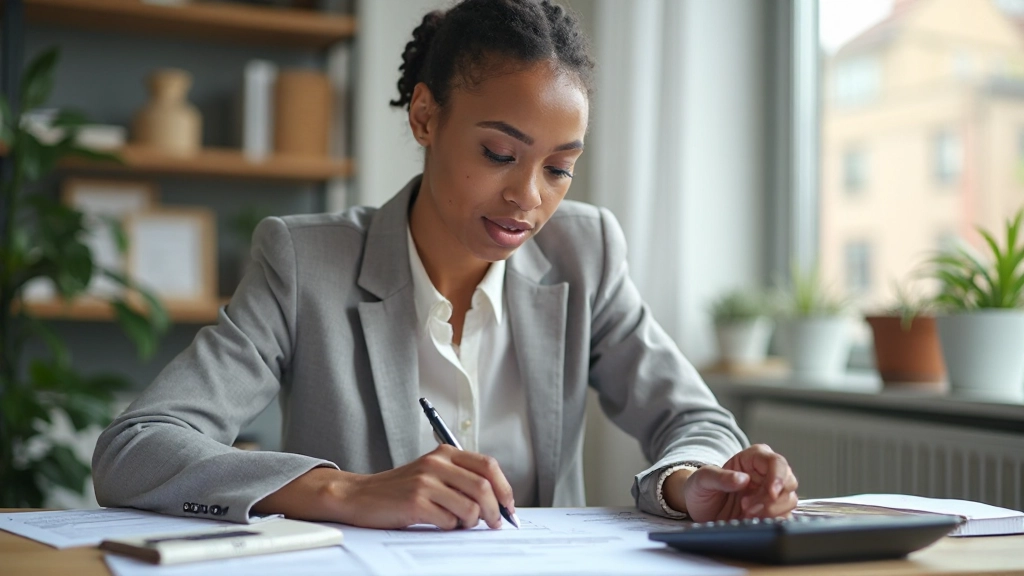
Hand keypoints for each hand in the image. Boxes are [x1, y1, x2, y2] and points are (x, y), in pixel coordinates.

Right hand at [253, 445, 515, 529]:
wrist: (361, 496)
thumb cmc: (399, 489)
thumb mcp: (431, 473)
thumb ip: (460, 479)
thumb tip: (495, 501)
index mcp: (444, 453)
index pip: (488, 465)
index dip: (504, 488)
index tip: (508, 506)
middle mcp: (436, 463)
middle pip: (483, 487)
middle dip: (494, 510)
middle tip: (494, 523)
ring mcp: (425, 482)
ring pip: (469, 507)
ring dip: (471, 522)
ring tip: (460, 524)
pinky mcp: (415, 502)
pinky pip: (448, 520)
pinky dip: (450, 527)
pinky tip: (440, 523)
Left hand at [663, 444, 797, 522]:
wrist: (698, 510)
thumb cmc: (700, 489)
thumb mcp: (702, 479)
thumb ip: (719, 477)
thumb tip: (742, 479)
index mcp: (752, 458)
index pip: (776, 462)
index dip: (777, 476)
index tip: (770, 492)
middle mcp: (765, 473)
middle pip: (788, 481)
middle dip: (772, 498)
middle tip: (747, 507)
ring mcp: (770, 492)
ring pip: (789, 499)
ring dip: (771, 510)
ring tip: (746, 514)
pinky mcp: (771, 510)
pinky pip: (785, 515)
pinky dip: (772, 520)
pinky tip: (753, 520)